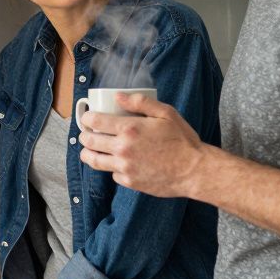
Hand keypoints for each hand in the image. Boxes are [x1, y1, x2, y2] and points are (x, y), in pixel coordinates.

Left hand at [77, 91, 206, 198]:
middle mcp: (123, 149)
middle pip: (90, 142)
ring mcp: (125, 167)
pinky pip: (112, 174)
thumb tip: (117, 96)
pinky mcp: (130, 182)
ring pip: (94, 161)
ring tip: (89, 150)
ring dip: (88, 153)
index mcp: (130, 129)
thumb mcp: (166, 113)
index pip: (95, 121)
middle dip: (84, 136)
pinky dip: (112, 168)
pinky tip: (117, 163)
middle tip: (87, 134)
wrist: (194, 171)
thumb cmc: (182, 140)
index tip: (88, 118)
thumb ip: (140, 102)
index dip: (87, 118)